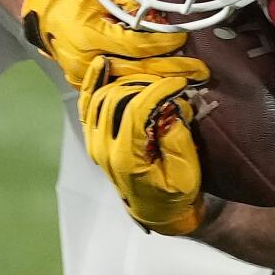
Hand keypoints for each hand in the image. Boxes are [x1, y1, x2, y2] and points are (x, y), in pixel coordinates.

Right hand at [22, 0, 187, 86]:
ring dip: (161, 82)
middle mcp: (86, 60)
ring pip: (130, 84)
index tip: (183, 38)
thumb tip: (163, 18)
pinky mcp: (84, 84)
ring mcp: (84, 76)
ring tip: (188, 81)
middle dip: (172, 71)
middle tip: (200, 71)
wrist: (45, 12)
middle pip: (138, 70)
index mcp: (89, 34)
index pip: (135, 44)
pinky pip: (118, 87)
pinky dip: (141, 86)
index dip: (162, 43)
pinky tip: (162, 86)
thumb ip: (133, 4)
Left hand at [81, 55, 210, 234]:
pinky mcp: (93, 134)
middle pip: (116, 97)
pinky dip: (93, 81)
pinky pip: (87, 102)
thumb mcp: (186, 174)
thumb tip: (170, 107)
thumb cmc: (175, 194)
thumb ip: (177, 140)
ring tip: (152, 79)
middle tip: (169, 84)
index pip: (134, 110)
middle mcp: (102, 147)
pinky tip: (103, 63)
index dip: (158, 90)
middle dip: (145, 84)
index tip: (179, 82)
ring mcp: (94, 140)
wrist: (157, 210)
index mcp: (125, 158)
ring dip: (127, 81)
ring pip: (102, 95)